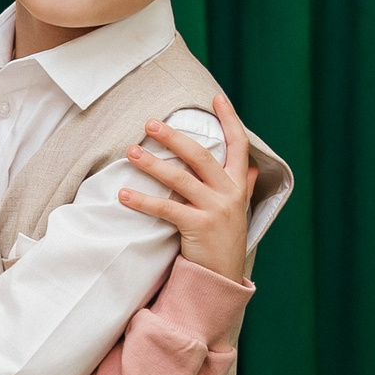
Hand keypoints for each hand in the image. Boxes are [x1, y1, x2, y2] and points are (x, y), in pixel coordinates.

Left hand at [118, 90, 254, 282]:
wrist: (222, 277)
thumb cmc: (225, 239)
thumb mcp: (239, 210)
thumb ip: (242, 185)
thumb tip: (250, 165)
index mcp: (237, 184)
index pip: (239, 144)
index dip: (229, 118)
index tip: (216, 97)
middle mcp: (229, 193)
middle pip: (201, 156)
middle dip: (174, 137)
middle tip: (150, 123)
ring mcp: (215, 210)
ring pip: (180, 179)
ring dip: (152, 164)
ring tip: (131, 152)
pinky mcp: (198, 227)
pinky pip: (166, 209)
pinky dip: (143, 201)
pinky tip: (124, 194)